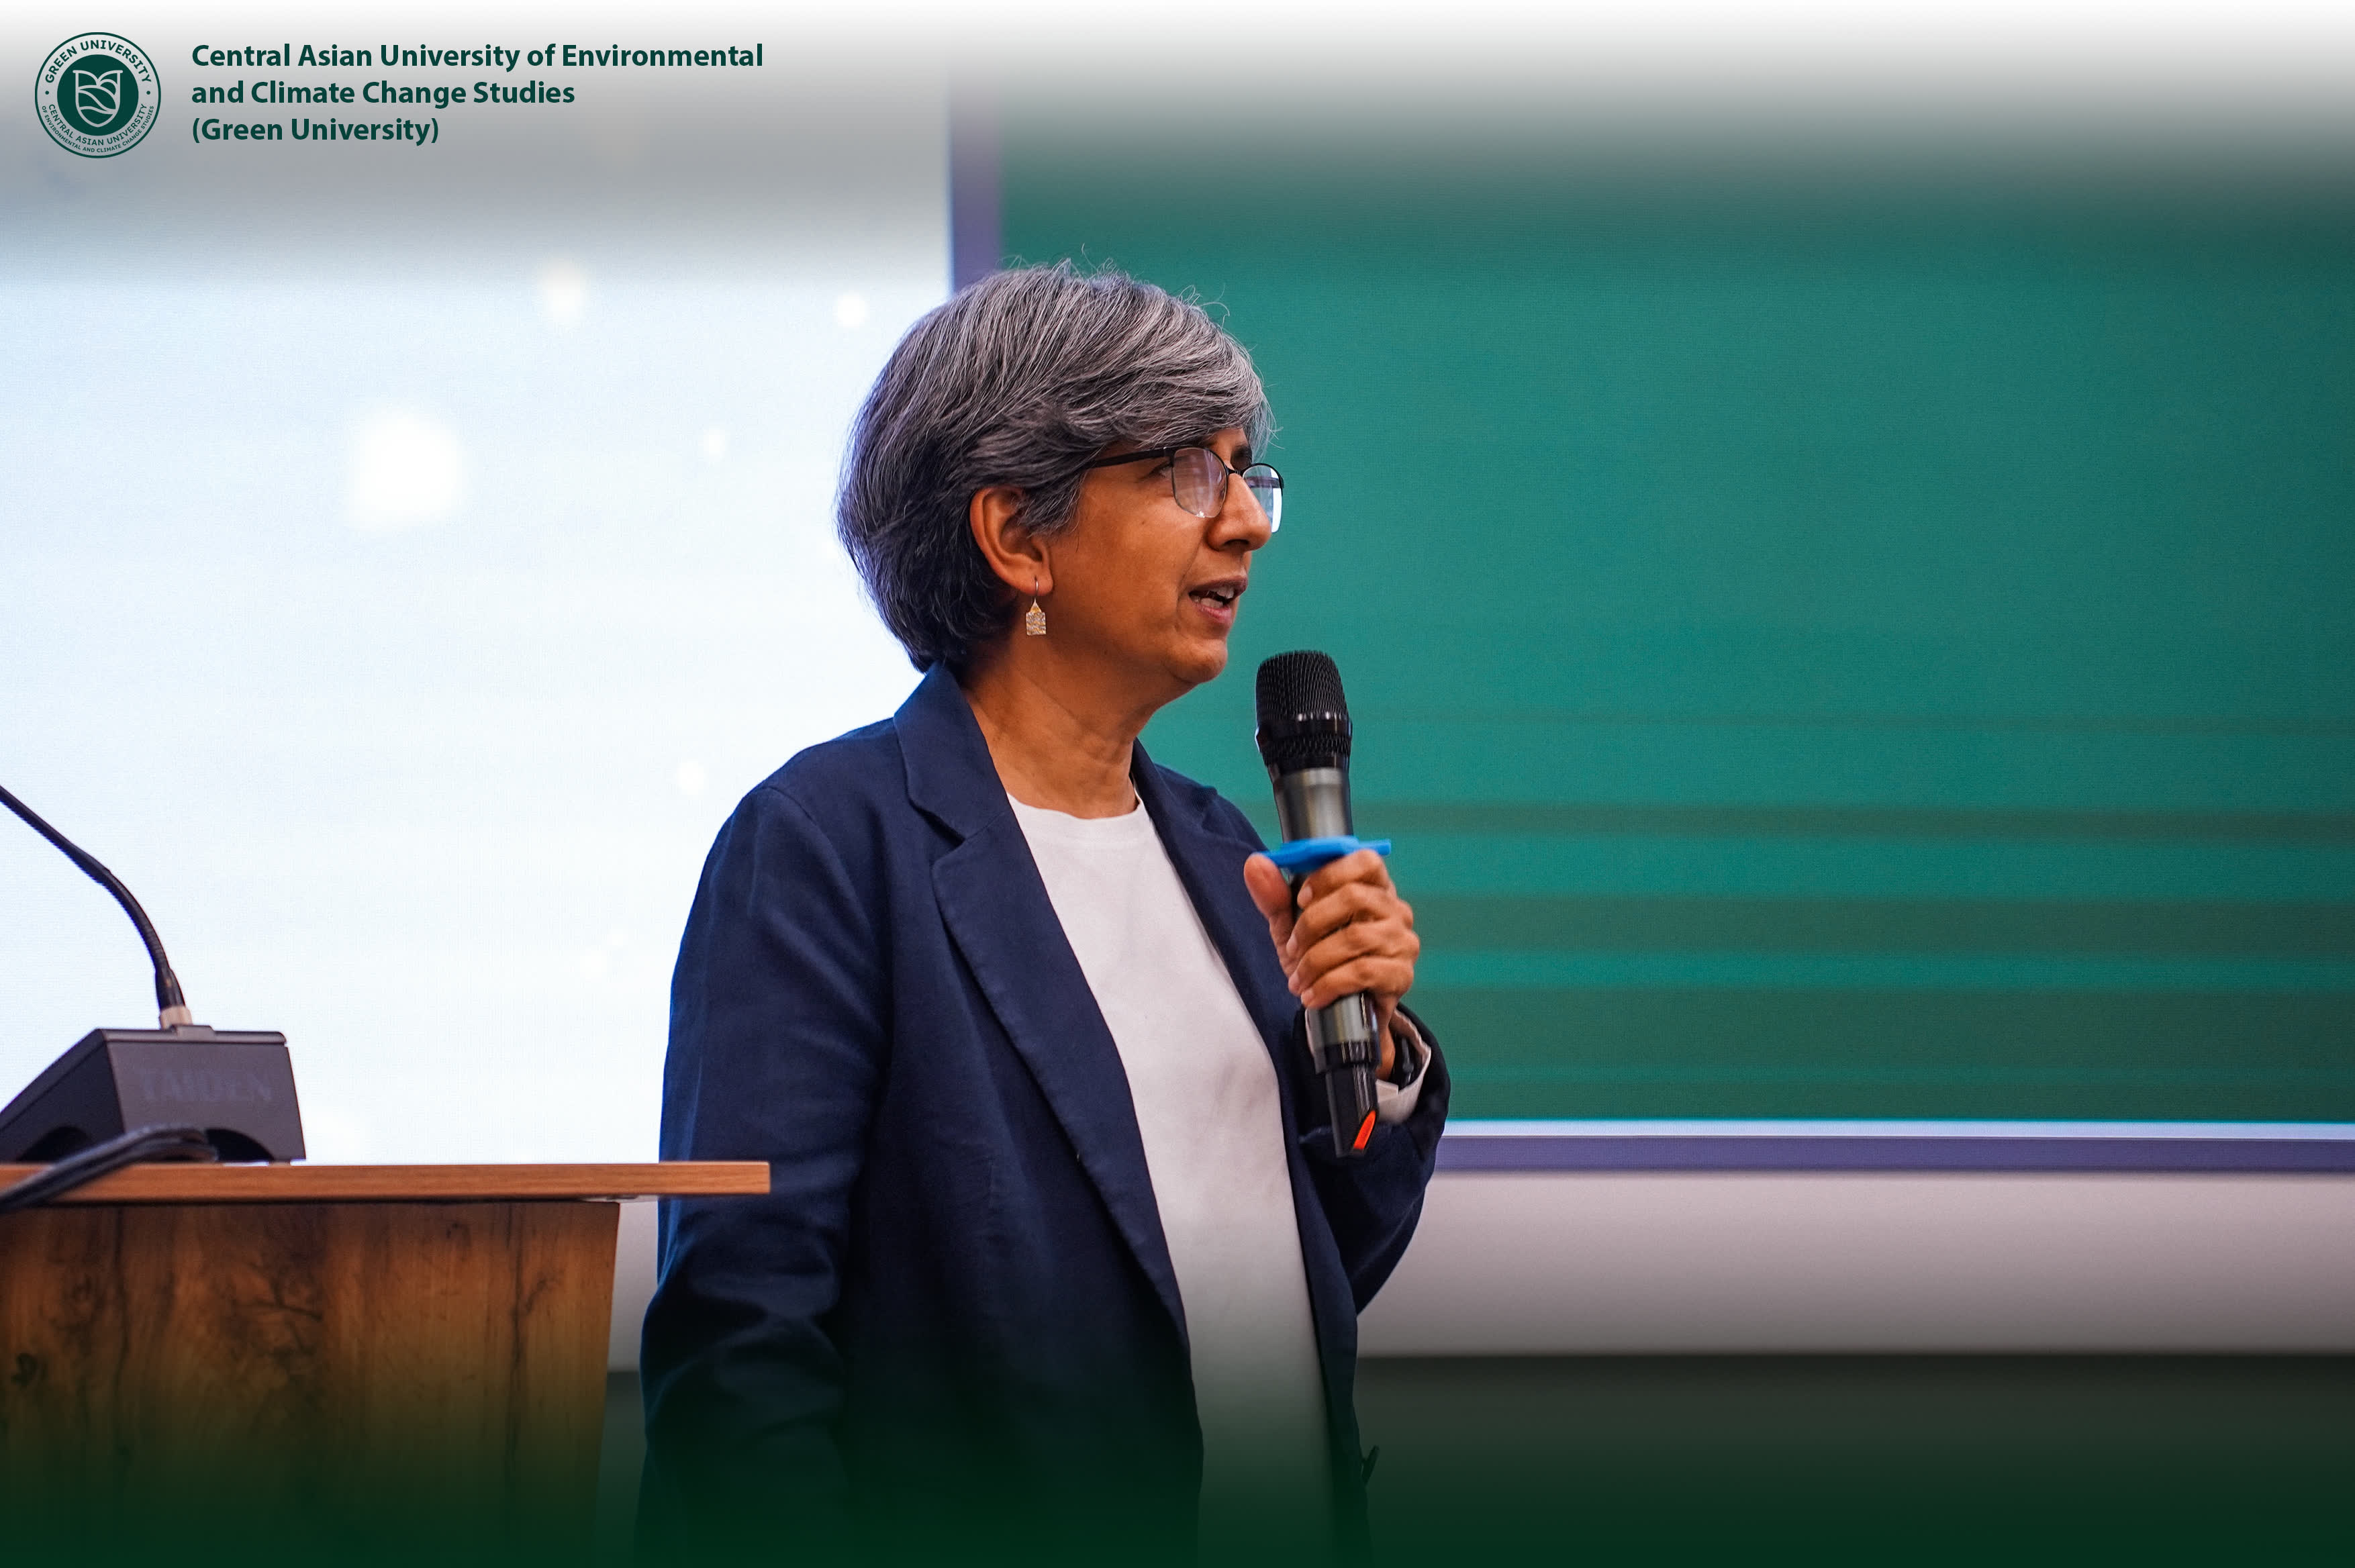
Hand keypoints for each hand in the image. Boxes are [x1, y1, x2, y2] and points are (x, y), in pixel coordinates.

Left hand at [1243, 848, 1418, 1078]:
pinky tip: (1313, 995)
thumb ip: (1274, 896)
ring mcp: (1402, 941)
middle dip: (1312, 924)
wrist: (1337, 1012)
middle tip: (1293, 947)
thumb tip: (1255, 863)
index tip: (1301, 898)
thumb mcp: (1291, 926)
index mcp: (1372, 888)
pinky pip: (1363, 971)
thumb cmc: (1319, 958)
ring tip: (1298, 979)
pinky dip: (1329, 984)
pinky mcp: (1401, 974)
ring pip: (1356, 937)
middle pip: (1355, 897)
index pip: (1365, 861)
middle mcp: (1394, 909)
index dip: (1330, 875)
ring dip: (1315, 960)